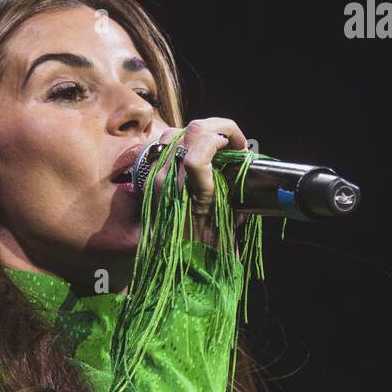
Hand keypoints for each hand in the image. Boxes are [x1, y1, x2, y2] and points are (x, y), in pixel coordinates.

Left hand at [150, 117, 251, 246]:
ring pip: (176, 132)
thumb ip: (231, 186)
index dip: (225, 136)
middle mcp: (168, 181)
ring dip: (199, 132)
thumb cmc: (206, 246)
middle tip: (232, 142)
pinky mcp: (150, 177)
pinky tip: (195, 152)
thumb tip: (240, 160)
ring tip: (214, 145)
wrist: (174, 263)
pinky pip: (164, 145)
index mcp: (190, 193)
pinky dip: (183, 141)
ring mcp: (156, 177)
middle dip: (218, 128)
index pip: (200, 149)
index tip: (239, 146)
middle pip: (191, 130)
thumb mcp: (227, 218)